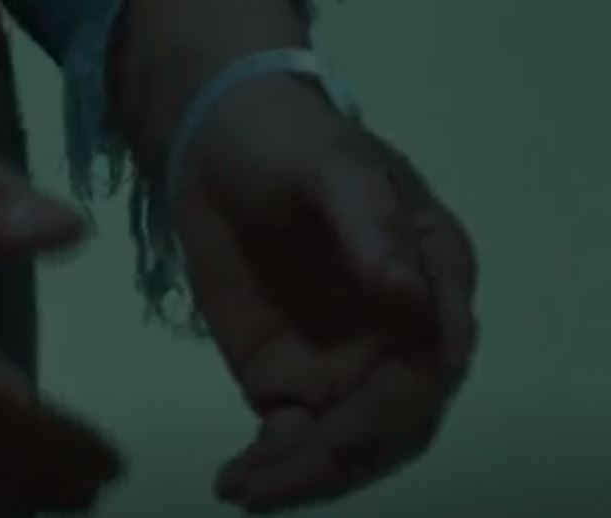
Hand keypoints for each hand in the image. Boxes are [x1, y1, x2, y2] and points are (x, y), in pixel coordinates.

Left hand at [172, 76, 477, 512]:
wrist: (217, 149)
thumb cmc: (289, 144)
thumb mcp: (330, 166)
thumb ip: (370, 224)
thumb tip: (408, 294)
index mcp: (433, 275)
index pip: (437, 352)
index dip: (403, 397)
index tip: (347, 427)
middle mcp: (401, 332)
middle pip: (394, 417)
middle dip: (343, 455)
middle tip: (279, 475)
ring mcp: (345, 362)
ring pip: (346, 443)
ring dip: (303, 476)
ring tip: (246, 491)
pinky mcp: (287, 379)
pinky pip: (291, 439)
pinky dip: (271, 468)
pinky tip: (238, 483)